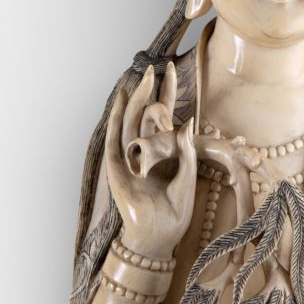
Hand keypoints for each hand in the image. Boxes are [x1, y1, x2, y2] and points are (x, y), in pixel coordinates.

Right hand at [105, 64, 196, 259]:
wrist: (159, 237)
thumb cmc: (174, 213)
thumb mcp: (187, 177)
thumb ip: (187, 151)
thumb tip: (188, 121)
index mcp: (162, 153)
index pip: (164, 116)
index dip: (168, 93)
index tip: (173, 70)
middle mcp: (144, 152)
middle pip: (146, 113)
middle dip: (153, 90)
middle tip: (159, 67)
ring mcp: (129, 158)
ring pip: (131, 120)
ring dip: (137, 98)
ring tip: (145, 77)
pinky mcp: (117, 167)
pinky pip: (115, 138)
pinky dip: (116, 118)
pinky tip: (120, 100)